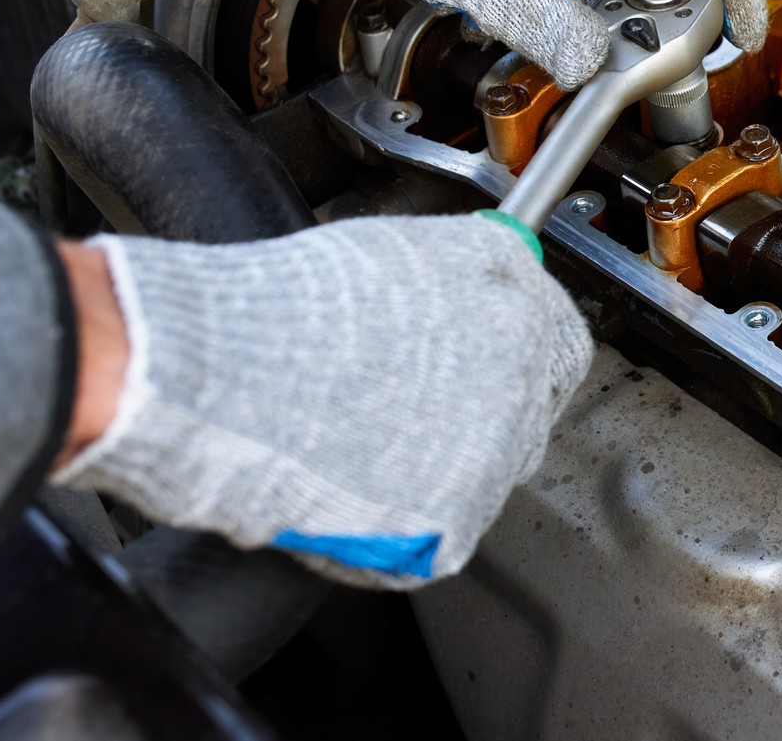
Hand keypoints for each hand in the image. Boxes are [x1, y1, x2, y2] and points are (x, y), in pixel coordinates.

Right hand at [53, 213, 591, 587]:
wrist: (224, 375)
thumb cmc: (278, 309)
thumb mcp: (389, 253)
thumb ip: (455, 274)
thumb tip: (468, 286)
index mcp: (507, 283)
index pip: (557, 334)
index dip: (520, 354)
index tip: (494, 365)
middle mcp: (520, 360)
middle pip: (533, 403)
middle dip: (486, 410)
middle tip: (413, 412)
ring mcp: (499, 442)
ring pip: (493, 468)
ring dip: (445, 464)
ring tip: (362, 446)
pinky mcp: (461, 517)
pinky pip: (449, 527)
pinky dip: (409, 521)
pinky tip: (354, 486)